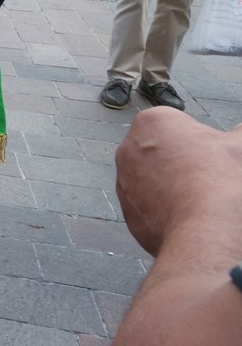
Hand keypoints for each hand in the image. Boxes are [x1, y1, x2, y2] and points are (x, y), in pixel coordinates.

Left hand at [116, 108, 241, 256]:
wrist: (207, 231)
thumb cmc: (223, 180)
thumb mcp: (239, 146)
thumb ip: (237, 133)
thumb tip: (239, 132)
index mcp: (152, 123)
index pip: (178, 125)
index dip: (201, 142)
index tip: (214, 156)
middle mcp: (128, 149)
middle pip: (162, 152)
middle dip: (182, 162)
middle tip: (209, 178)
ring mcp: (123, 183)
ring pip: (153, 180)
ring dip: (172, 186)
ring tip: (200, 200)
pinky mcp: (128, 213)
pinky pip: (150, 208)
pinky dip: (166, 212)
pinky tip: (188, 217)